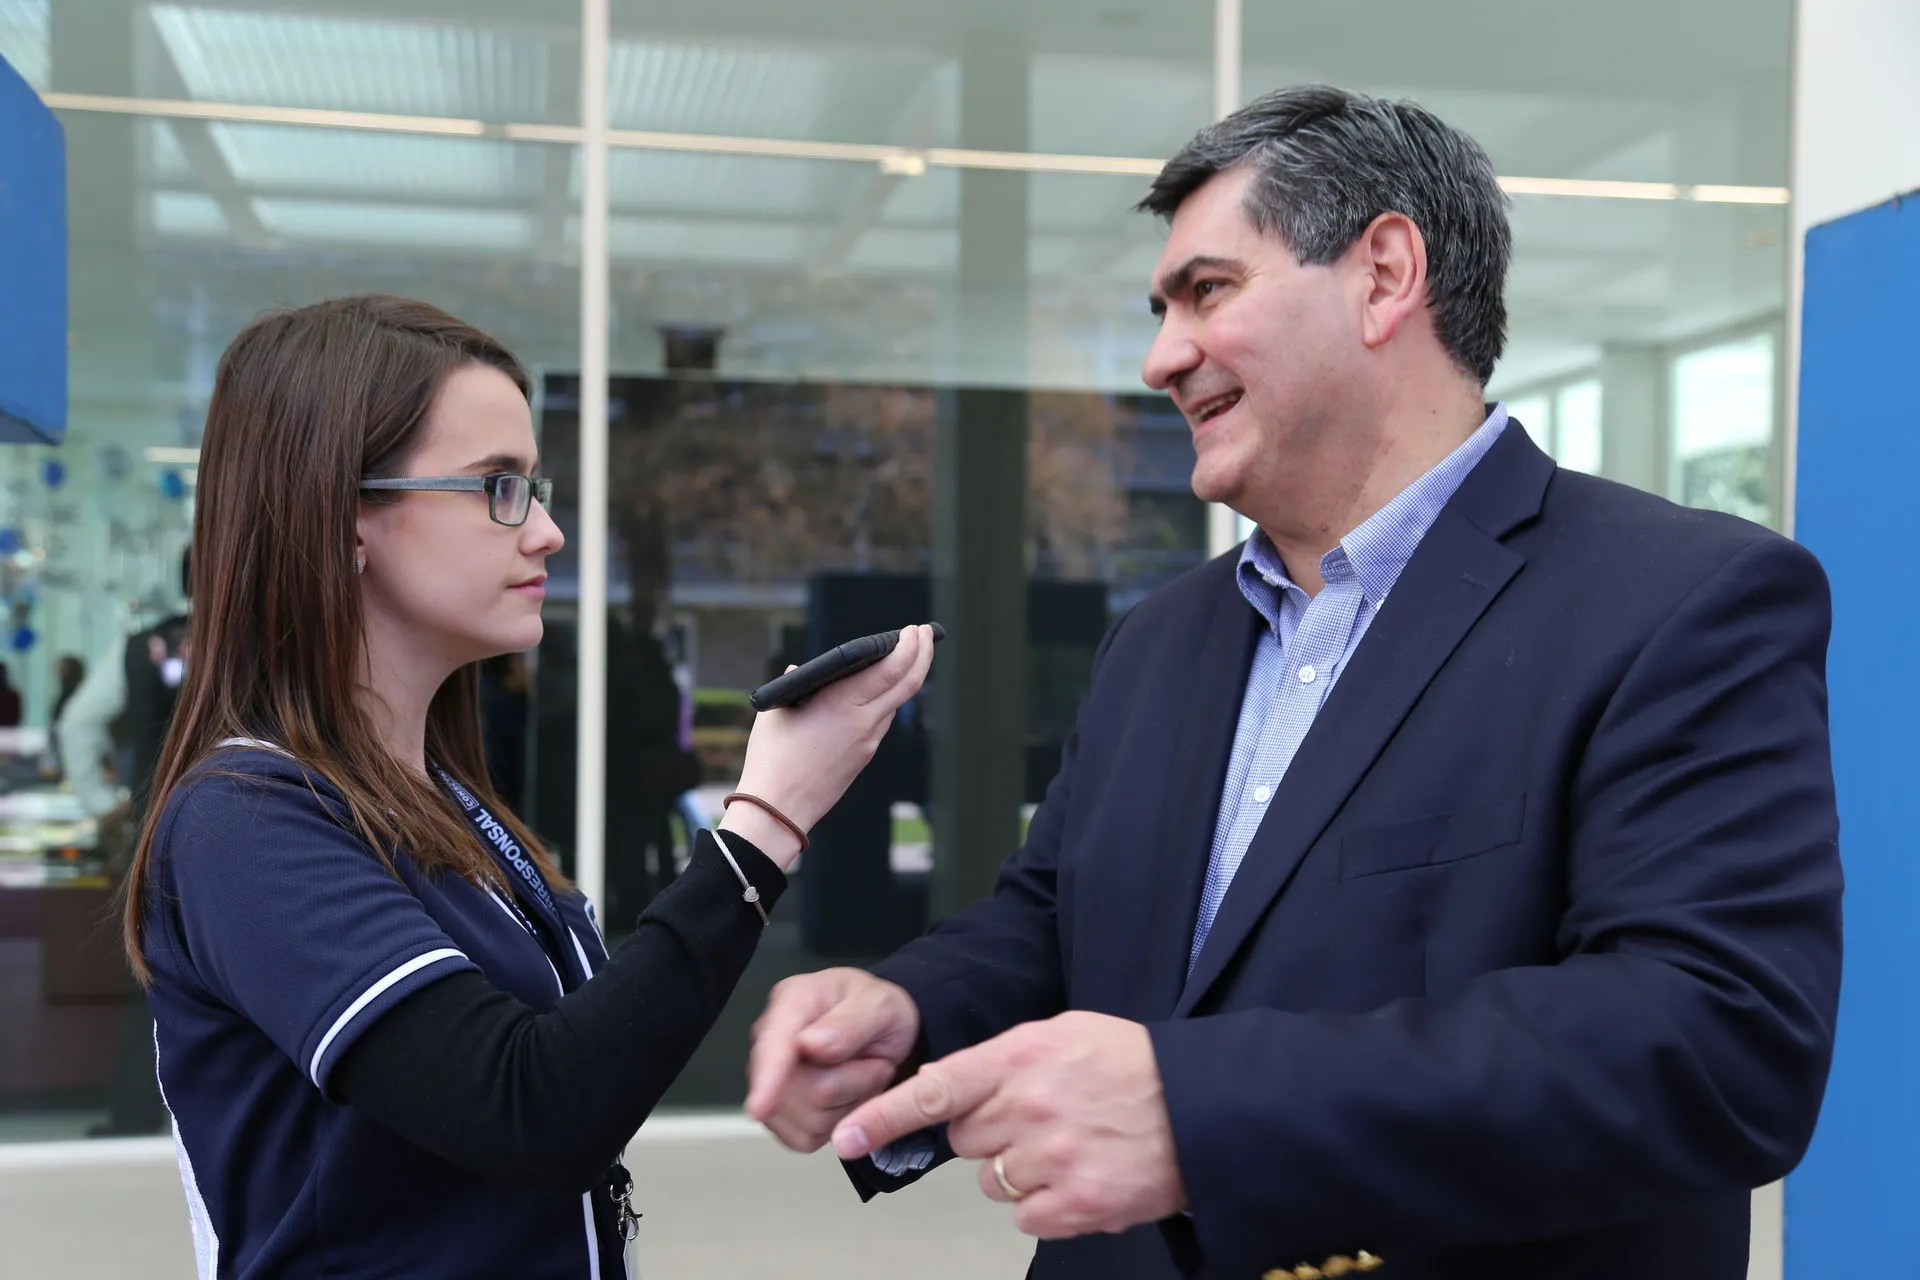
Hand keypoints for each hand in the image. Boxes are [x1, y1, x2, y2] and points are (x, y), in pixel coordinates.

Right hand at [721, 624, 934, 868]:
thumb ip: (795, 685)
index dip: (909, 647)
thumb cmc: (772, 759)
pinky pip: (882, 721)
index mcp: (842, 704)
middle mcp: (863, 722)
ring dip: (906, 677)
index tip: (914, 629)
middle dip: (922, 654)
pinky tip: (878, 691)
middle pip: (908, 683)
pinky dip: (888, 699)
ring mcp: (868, 742)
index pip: (891, 669)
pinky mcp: (864, 757)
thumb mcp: (779, 712)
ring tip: (903, 656)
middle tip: (925, 633)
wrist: (779, 810)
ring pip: (897, 703)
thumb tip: (798, 670)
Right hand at [746, 967, 921, 1152]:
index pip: (775, 1045)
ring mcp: (768, 1079)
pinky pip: (806, 1138)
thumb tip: (810, 1044)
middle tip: (872, 1059)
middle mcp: (771, 1039)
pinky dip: (837, 1123)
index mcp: (793, 1001)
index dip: (769, 1077)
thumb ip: (850, 1022)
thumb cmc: (875, 1011)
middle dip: (854, 1082)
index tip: (760, 1107)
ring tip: (857, 1072)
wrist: (877, 1029)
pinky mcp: (778, 1114)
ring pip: (810, 1120)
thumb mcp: (882, 1005)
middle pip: (807, 1091)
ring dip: (849, 1103)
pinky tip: (842, 1094)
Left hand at [831, 1012, 1187, 1238]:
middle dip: (989, 1133)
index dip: (884, 1115)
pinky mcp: (1076, 1205)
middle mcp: (1029, 1107)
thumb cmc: (1131, 1065)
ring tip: (1068, 1144)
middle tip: (1037, 1118)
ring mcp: (1052, 1159)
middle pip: (964, 1139)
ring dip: (1019, 1170)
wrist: (1201, 1107)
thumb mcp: (1064, 1033)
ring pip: (992, 1180)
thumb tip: (946, 1087)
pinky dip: (1047, 1204)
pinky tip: (1080, 1175)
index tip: (847, 1137)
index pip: (936, 1088)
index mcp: (1022, 1056)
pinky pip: (1025, 1216)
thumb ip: (1002, 1058)